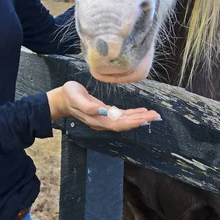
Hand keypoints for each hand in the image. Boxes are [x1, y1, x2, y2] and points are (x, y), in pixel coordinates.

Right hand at [46, 81, 160, 131]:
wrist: (62, 99)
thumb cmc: (69, 96)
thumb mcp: (76, 98)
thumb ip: (88, 106)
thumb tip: (103, 111)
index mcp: (97, 120)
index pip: (119, 124)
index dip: (133, 122)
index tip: (146, 119)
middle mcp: (103, 122)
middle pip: (125, 124)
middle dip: (141, 120)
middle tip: (157, 116)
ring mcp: (104, 118)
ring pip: (125, 120)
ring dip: (140, 118)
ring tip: (153, 115)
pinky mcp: (105, 112)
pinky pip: (122, 115)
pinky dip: (133, 114)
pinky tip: (141, 111)